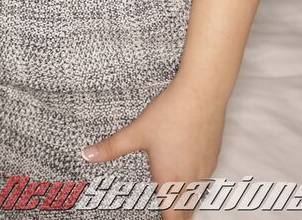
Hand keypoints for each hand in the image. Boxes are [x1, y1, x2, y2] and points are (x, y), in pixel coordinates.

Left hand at [80, 76, 226, 217]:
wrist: (202, 94)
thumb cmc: (171, 113)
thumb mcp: (137, 131)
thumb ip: (112, 147)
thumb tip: (89, 155)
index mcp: (170, 180)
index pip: (172, 219)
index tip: (159, 218)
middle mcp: (190, 180)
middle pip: (186, 214)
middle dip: (175, 216)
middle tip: (165, 213)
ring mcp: (204, 170)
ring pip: (196, 198)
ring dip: (185, 201)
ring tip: (173, 198)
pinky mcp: (213, 158)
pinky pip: (204, 180)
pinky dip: (195, 184)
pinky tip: (185, 169)